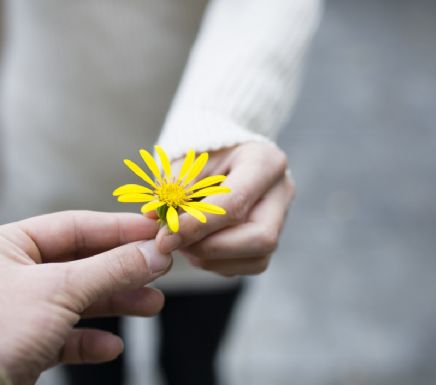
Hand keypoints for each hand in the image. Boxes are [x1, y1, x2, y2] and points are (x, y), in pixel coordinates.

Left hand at [0, 211, 171, 384]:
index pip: (72, 226)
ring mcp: (16, 310)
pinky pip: (63, 336)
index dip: (117, 229)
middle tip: (159, 269)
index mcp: (5, 245)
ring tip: (152, 304)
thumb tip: (155, 252)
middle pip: (78, 263)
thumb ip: (110, 269)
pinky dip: (89, 340)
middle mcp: (9, 274)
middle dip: (121, 270)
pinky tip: (111, 346)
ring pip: (76, 300)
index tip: (154, 232)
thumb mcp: (59, 290)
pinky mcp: (22, 345)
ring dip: (114, 303)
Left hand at [156, 141, 294, 275]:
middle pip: (260, 238)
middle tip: (173, 243)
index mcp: (265, 162)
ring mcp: (281, 219)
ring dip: (210, 258)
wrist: (226, 156)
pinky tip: (195, 245)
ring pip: (256, 259)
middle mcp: (281, 193)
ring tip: (181, 241)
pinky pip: (246, 265)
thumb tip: (154, 217)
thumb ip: (174, 187)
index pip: (235, 203)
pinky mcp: (269, 241)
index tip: (164, 237)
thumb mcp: (188, 160)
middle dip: (211, 248)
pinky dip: (215, 262)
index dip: (197, 225)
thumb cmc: (206, 155)